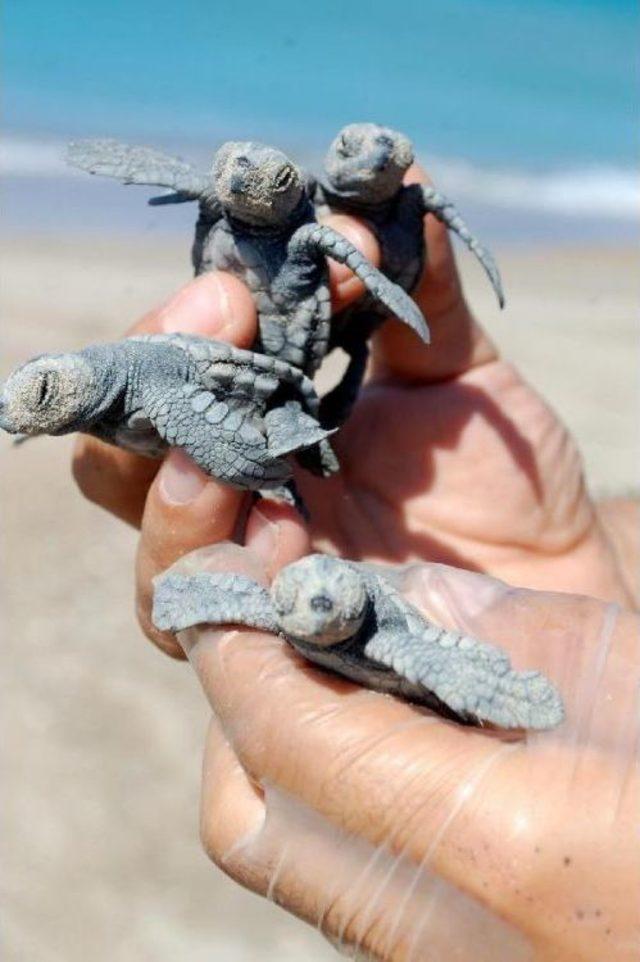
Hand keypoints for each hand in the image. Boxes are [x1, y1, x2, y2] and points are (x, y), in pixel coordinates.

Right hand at [71, 163, 636, 659]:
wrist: (546, 579)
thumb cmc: (498, 474)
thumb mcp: (463, 374)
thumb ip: (421, 290)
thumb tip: (397, 174)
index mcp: (260, 416)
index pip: (174, 362)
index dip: (185, 310)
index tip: (242, 259)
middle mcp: (233, 489)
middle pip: (122, 447)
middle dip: (156, 372)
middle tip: (225, 311)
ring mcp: (246, 568)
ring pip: (148, 537)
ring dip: (171, 484)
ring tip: (224, 442)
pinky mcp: (273, 635)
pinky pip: (204, 615)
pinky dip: (220, 567)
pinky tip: (277, 534)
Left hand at [169, 531, 638, 961]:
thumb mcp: (627, 671)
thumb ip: (492, 630)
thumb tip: (391, 597)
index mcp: (489, 835)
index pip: (285, 728)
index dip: (238, 642)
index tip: (231, 576)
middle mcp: (435, 927)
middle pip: (251, 815)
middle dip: (241, 706)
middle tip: (279, 626)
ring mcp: (436, 959)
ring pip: (286, 856)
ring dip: (276, 753)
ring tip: (327, 671)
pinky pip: (341, 879)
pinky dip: (329, 797)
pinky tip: (384, 736)